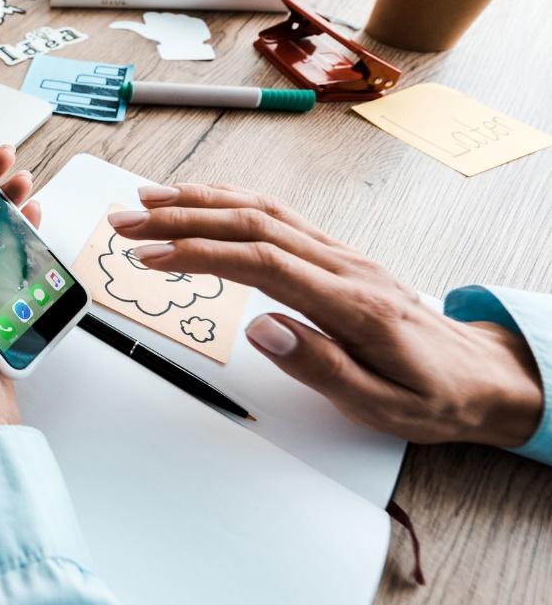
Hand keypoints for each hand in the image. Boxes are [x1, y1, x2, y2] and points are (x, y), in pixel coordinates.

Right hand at [107, 184, 543, 446]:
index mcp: (351, 304)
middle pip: (251, 224)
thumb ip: (319, 366)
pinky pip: (278, 214)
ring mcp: (339, 254)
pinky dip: (232, 199)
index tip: (151, 256)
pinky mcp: (334, 254)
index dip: (200, 253)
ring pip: (262, 210)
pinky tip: (201, 198)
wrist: (479, 375)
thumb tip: (261, 329)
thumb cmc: (431, 396)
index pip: (262, 263)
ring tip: (146, 200)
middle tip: (125, 221)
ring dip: (199, 201)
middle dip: (180, 218)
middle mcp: (343, 266)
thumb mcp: (381, 405)